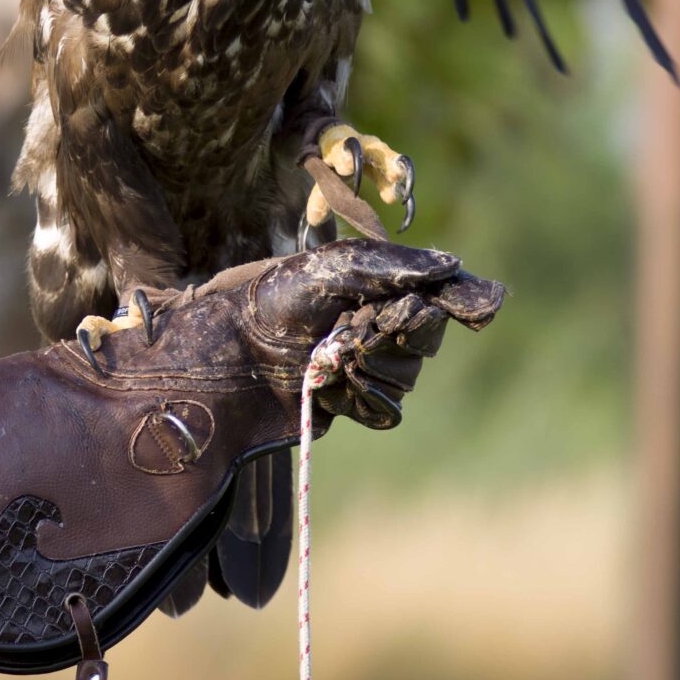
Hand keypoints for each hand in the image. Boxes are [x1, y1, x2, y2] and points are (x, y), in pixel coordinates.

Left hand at [99, 241, 503, 432]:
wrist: (219, 355)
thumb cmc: (268, 300)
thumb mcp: (334, 269)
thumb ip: (398, 267)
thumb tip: (460, 268)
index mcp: (375, 284)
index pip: (437, 298)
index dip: (430, 307)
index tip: (399, 309)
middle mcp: (375, 323)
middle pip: (426, 342)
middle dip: (387, 337)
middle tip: (343, 330)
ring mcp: (363, 366)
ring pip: (407, 379)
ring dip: (369, 369)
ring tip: (325, 357)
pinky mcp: (348, 404)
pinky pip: (387, 412)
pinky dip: (360, 398)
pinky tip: (325, 385)